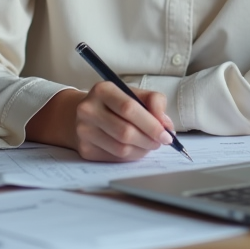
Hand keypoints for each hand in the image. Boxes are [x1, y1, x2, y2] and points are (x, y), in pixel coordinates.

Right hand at [26, 84, 174, 161]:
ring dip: (142, 150)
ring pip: (121, 149)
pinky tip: (136, 149)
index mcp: (102, 90)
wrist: (83, 114)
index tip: (166, 133)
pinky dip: (132, 156)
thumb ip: (154, 102)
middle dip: (149, 140)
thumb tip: (166, 125)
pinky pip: (115, 158)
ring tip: (150, 144)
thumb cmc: (115, 103)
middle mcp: (88, 109)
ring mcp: (84, 131)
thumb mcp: (133, 93)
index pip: (129, 108)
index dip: (151, 123)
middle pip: (125, 132)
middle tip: (161, 141)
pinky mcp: (85, 149)